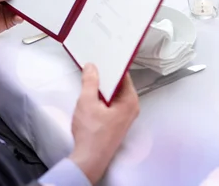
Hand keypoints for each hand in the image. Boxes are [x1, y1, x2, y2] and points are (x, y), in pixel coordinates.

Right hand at [69, 64, 139, 184]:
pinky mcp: (117, 122)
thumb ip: (90, 82)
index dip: (113, 66)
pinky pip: (112, 104)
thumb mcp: (87, 102)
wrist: (89, 159)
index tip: (104, 59)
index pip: (124, 76)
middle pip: (119, 85)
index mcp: (130, 101)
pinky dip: (102, 99)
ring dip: (103, 89)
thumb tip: (92, 68)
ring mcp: (125, 116)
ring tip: (90, 83)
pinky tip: (91, 98)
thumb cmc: (91, 135)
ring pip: (114, 95)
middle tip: (94, 69)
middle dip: (106, 78)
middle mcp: (131, 108)